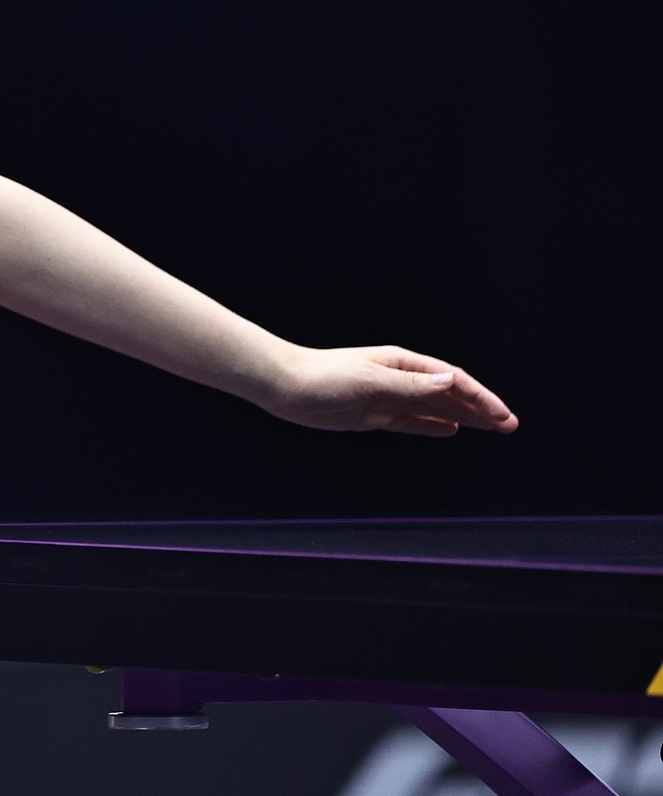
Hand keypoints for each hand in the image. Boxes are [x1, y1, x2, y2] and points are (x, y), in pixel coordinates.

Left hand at [261, 345, 517, 436]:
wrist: (284, 386)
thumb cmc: (323, 377)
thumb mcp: (369, 381)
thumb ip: (410, 386)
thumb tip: (450, 383)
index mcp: (402, 364)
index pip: (452, 381)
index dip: (481, 398)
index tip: (504, 417)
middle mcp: (399, 379)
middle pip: (449, 395)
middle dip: (481, 409)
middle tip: (511, 426)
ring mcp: (387, 397)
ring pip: (435, 409)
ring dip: (464, 417)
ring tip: (493, 429)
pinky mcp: (373, 415)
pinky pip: (412, 421)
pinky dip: (432, 426)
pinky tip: (451, 431)